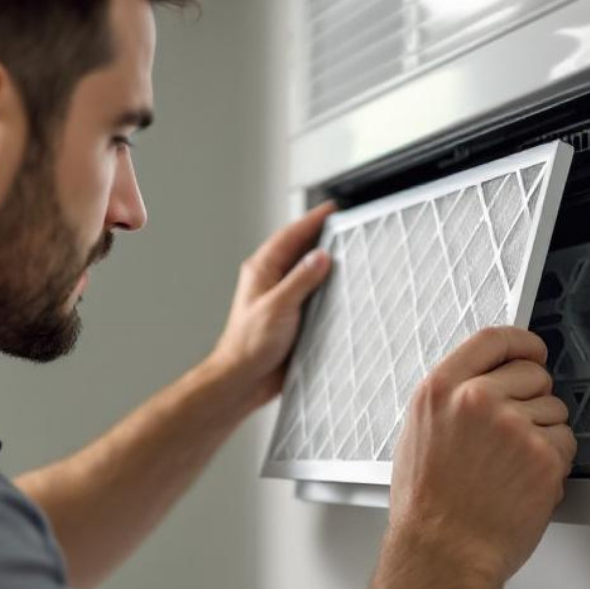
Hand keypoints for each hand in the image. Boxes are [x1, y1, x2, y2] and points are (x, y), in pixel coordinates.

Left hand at [207, 201, 335, 410]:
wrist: (243, 379)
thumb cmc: (248, 345)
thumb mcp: (278, 307)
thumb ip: (301, 280)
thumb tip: (320, 257)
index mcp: (261, 271)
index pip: (290, 236)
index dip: (311, 220)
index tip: (331, 209)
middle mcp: (270, 281)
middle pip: (298, 250)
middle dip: (320, 236)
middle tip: (344, 225)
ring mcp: (281, 298)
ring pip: (306, 272)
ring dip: (324, 263)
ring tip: (347, 250)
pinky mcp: (290, 316)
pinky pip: (311, 294)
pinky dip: (325, 288)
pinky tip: (339, 289)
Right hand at [388, 327, 576, 586]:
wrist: (443, 554)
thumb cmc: (427, 508)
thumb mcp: (418, 436)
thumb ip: (451, 401)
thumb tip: (481, 383)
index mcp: (441, 391)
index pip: (493, 339)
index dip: (521, 343)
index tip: (532, 350)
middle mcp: (477, 400)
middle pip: (533, 373)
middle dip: (532, 400)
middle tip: (512, 435)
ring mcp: (513, 426)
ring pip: (555, 410)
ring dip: (543, 435)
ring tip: (510, 468)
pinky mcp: (543, 456)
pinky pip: (566, 444)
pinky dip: (554, 464)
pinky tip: (523, 483)